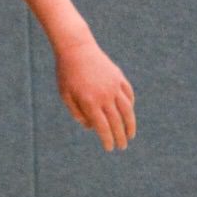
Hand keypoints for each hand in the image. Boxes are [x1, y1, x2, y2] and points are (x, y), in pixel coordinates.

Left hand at [55, 35, 135, 149]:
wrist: (76, 48)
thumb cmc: (67, 73)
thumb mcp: (65, 94)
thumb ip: (77, 113)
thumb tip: (90, 127)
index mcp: (89, 102)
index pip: (102, 127)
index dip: (107, 139)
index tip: (110, 148)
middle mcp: (105, 95)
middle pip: (116, 122)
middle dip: (120, 137)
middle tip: (122, 146)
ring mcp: (114, 86)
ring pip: (127, 110)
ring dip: (130, 125)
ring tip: (130, 135)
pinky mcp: (119, 77)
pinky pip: (128, 95)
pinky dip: (130, 106)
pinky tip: (128, 114)